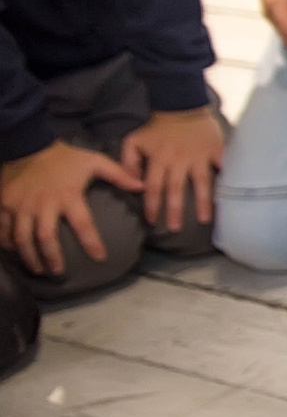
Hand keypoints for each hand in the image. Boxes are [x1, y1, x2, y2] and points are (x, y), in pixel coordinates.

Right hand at [0, 140, 141, 275]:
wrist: (28, 144)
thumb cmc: (64, 157)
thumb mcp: (94, 161)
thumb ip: (118, 174)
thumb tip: (143, 186)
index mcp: (68, 196)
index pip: (83, 224)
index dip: (92, 243)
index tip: (100, 258)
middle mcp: (43, 204)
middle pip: (46, 238)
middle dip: (52, 257)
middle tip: (59, 272)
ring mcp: (21, 206)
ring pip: (22, 237)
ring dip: (30, 256)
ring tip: (38, 269)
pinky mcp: (5, 204)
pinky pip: (4, 228)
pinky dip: (7, 242)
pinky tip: (14, 252)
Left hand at [118, 107, 222, 233]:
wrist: (181, 106)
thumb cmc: (156, 128)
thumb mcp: (133, 141)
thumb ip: (127, 162)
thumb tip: (133, 184)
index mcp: (158, 159)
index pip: (153, 186)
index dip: (152, 205)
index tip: (152, 221)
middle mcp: (178, 160)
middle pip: (175, 188)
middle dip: (174, 209)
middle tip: (175, 229)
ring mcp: (198, 156)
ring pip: (201, 182)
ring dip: (202, 202)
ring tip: (205, 220)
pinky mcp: (215, 150)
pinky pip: (222, 165)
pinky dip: (227, 178)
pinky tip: (232, 193)